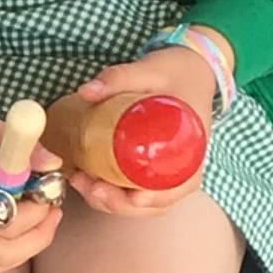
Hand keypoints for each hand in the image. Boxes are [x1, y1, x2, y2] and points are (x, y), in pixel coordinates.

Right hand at [0, 79, 63, 272]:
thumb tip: (53, 164)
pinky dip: (7, 246)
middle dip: (37, 237)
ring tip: (41, 219)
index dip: (36, 210)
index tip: (48, 185)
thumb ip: (20, 146)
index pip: (6, 226)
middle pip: (1, 257)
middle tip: (53, 211)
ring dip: (23, 247)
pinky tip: (19, 219)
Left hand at [62, 41, 220, 217]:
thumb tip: (85, 91)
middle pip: (152, 203)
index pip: (174, 189)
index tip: (120, 194)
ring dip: (110, 200)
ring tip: (80, 181)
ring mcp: (170, 172)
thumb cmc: (177, 72)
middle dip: (116, 202)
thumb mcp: (150, 70)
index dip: (147, 198)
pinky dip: (113, 192)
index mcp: (192, 152)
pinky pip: (137, 191)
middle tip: (85, 184)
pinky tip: (88, 180)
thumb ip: (119, 78)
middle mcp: (185, 169)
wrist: (192, 69)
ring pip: (142, 202)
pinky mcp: (156, 168)